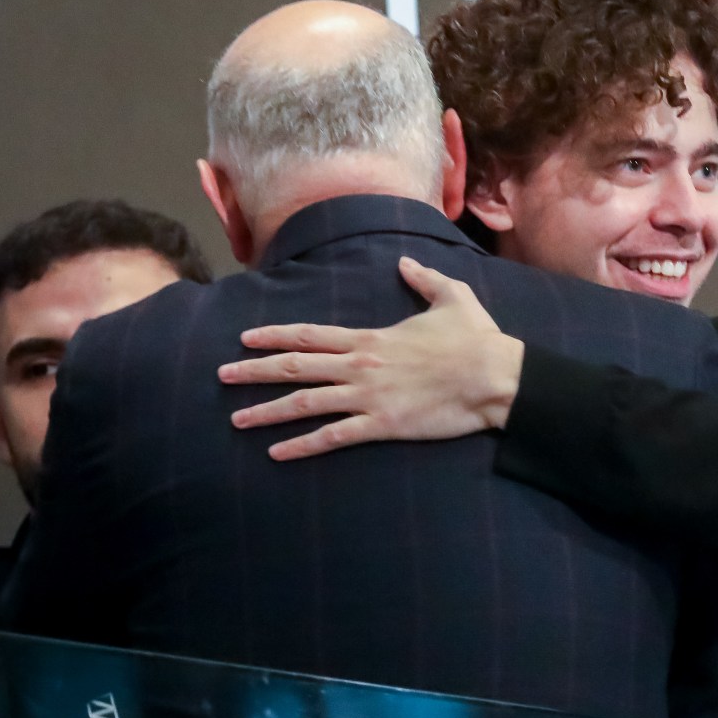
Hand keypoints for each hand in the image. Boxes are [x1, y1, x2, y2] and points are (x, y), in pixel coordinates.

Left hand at [217, 256, 523, 459]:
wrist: (496, 377)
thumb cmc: (477, 339)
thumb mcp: (452, 297)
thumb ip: (423, 280)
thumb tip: (406, 263)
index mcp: (369, 338)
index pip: (309, 335)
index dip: (274, 336)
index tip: (245, 339)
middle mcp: (359, 365)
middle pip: (294, 367)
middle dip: (253, 371)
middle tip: (221, 375)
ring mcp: (368, 397)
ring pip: (304, 404)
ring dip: (266, 412)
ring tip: (237, 420)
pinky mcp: (382, 425)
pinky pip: (332, 437)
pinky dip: (301, 446)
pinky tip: (276, 454)